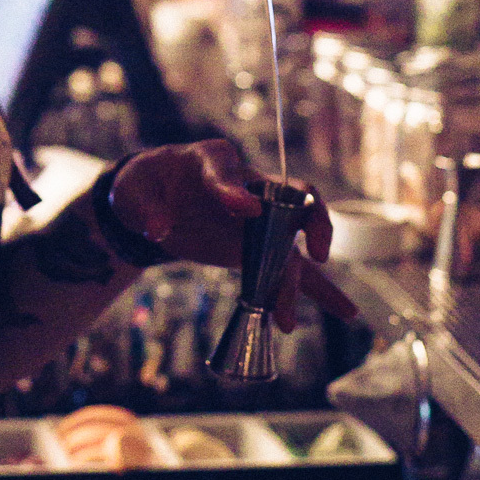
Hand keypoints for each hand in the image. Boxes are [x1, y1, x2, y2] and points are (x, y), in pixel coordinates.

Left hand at [109, 140, 356, 330]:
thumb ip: (147, 209)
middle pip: (289, 200)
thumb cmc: (145, 187)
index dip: (236, 190)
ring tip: (286, 320)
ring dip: (295, 281)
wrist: (150, 204)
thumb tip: (161, 230)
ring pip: (290, 245)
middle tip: (316, 255)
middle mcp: (247, 187)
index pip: (229, 170)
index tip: (246, 211)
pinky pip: (289, 268)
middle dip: (309, 224)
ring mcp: (257, 220)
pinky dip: (316, 290)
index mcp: (213, 160)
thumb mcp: (133, 192)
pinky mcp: (255, 249)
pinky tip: (346, 311)